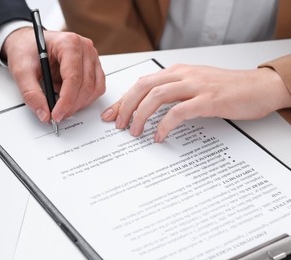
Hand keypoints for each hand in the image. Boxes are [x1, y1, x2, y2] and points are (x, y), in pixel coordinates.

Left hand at [2, 27, 104, 122]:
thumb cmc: (27, 49)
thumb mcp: (22, 70)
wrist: (28, 43)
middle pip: (86, 85)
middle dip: (72, 106)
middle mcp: (85, 48)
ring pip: (94, 89)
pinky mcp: (93, 67)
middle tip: (56, 115)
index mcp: (69, 43)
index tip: (56, 114)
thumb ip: (31, 93)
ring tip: (61, 105)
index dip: (66, 100)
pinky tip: (69, 97)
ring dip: (79, 104)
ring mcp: (92, 57)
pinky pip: (96, 88)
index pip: (74, 78)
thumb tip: (44, 113)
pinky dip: (84, 99)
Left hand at [101, 64, 290, 141]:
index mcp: (178, 71)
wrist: (259, 87)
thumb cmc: (227, 88)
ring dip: (140, 115)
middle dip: (126, 106)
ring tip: (134, 132)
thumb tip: (148, 109)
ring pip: (157, 96)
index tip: (112, 114)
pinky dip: (165, 124)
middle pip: (144, 86)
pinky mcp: (209, 100)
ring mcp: (196, 86)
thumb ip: (173, 93)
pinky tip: (159, 136)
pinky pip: (179, 111)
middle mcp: (183, 75)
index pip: (142, 83)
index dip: (124, 99)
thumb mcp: (194, 85)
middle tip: (118, 125)